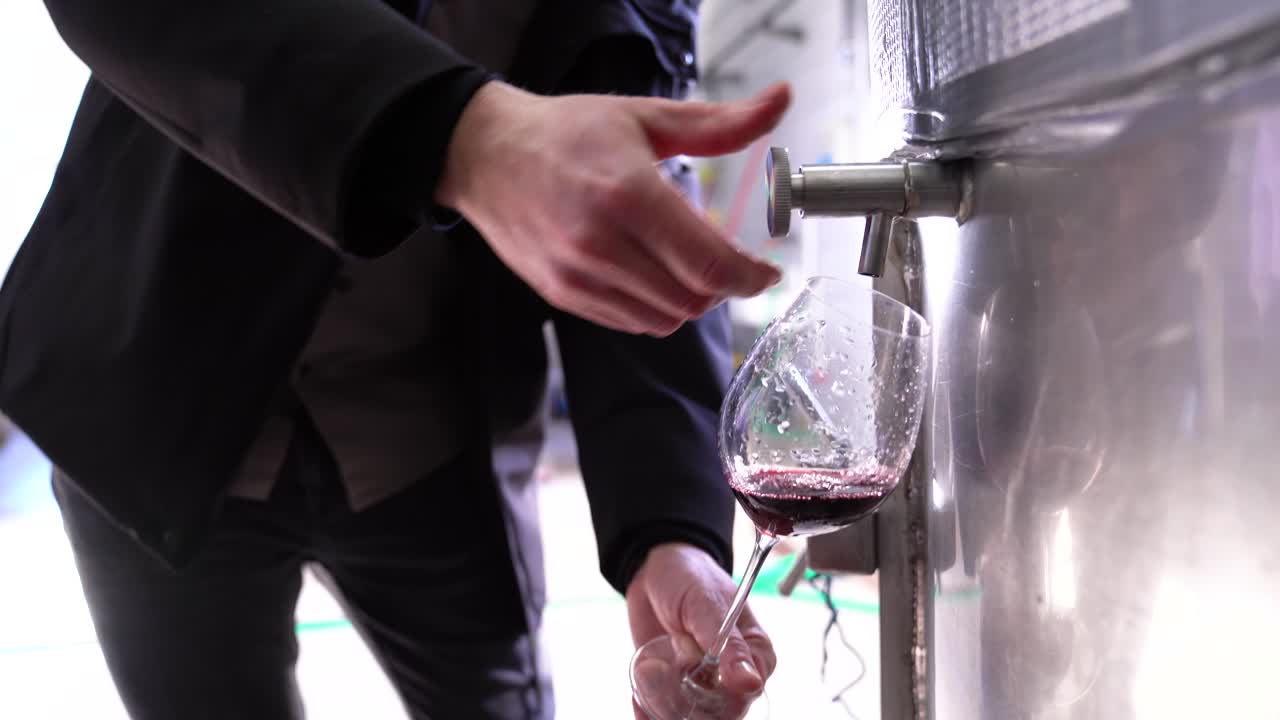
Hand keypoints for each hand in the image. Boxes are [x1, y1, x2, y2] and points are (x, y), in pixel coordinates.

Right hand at [436, 81, 790, 336]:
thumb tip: (779, 101)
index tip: (765, 271)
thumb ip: (718, 123)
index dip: (749, 276)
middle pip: (692, 298)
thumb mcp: (645, 117)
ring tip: (685, 266)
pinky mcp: (562, 294)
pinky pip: (629, 322)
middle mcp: (601, 243)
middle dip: (722, 286)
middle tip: (725, 261)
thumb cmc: (566, 133)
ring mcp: (578, 275)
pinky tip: (650, 274)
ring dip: (688, 300)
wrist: (485, 155)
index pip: (709, 263)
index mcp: (629, 195)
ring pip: (664, 319)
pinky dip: (654, 309)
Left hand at [625, 543, 775, 717]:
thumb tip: (749, 683)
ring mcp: (702, 685)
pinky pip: (666, 714)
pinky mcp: (674, 688)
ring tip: (648, 669)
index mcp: (754, 655)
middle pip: (717, 714)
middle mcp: (731, 676)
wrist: (652, 570)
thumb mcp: (707, 606)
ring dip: (662, 702)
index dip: (718, 696)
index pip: (746, 695)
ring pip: (689, 716)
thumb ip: (728, 645)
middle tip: (660, 667)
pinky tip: (639, 689)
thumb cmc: (690, 578)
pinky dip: (648, 710)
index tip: (690, 675)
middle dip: (684, 699)